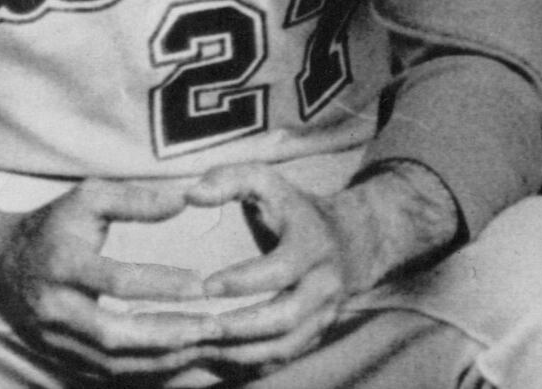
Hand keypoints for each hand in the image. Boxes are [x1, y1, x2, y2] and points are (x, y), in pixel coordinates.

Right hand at [0, 178, 217, 382]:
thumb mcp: (89, 198)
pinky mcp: (58, 358)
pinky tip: (178, 360)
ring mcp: (53, 340)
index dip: (160, 284)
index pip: (116, 281)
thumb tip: (184, 200)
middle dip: (166, 334)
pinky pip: (104, 374)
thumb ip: (136, 199)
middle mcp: (54, 309)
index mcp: (61, 265)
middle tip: (212, 327)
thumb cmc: (53, 225)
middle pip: (113, 335)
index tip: (201, 283)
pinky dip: (143, 371)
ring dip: (161, 358)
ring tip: (203, 344)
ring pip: (110, 362)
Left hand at [180, 162, 365, 376]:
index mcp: (314, 245)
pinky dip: (249, 362)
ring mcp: (324, 315)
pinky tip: (216, 357)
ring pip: (284, 347)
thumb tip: (191, 195)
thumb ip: (229, 179)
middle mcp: (325, 285)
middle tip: (199, 327)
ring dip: (241, 352)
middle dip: (241, 327)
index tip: (206, 286)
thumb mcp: (268, 183)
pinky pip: (282, 359)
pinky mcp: (316, 336)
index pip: (281, 269)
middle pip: (286, 318)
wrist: (350, 240)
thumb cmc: (295, 210)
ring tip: (201, 346)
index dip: (244, 281)